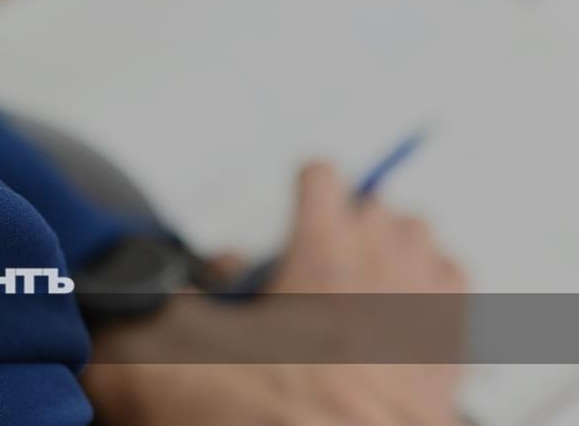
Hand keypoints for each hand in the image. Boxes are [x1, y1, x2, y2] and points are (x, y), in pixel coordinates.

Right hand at [82, 161, 467, 424]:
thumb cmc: (263, 411)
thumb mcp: (179, 354)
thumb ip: (149, 309)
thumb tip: (121, 294)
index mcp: (322, 256)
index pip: (323, 175)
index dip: (298, 190)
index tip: (287, 215)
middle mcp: (383, 272)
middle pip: (380, 207)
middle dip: (346, 222)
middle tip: (311, 257)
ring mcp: (427, 312)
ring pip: (425, 240)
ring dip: (394, 246)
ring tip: (360, 277)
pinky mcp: (451, 357)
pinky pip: (458, 287)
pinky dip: (434, 284)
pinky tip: (404, 310)